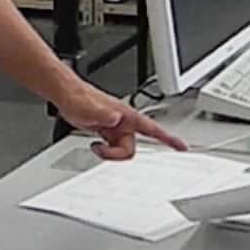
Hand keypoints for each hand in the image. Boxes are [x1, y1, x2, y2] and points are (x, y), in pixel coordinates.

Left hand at [58, 86, 187, 160]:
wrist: (67, 96)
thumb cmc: (78, 97)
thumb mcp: (88, 108)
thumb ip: (103, 114)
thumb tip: (115, 119)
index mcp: (126, 116)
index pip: (153, 129)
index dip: (169, 138)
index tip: (182, 147)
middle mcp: (124, 123)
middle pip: (132, 148)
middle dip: (117, 154)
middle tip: (101, 149)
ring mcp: (116, 128)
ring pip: (122, 150)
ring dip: (109, 153)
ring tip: (95, 145)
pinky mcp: (108, 132)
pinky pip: (114, 147)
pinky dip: (107, 151)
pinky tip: (97, 144)